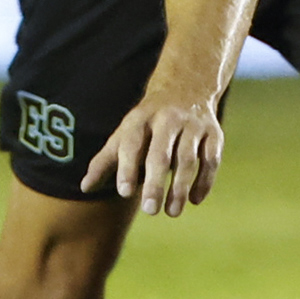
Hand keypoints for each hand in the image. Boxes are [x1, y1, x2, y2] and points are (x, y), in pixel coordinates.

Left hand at [82, 92, 226, 217]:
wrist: (185, 87)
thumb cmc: (147, 122)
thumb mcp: (123, 134)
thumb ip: (105, 161)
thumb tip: (85, 188)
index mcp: (140, 120)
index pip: (132, 145)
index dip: (128, 168)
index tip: (125, 193)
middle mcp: (167, 120)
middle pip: (160, 155)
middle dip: (155, 184)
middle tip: (150, 210)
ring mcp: (192, 126)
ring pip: (188, 159)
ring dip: (180, 188)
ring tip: (172, 212)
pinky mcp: (214, 133)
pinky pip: (211, 160)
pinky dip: (205, 181)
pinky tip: (195, 200)